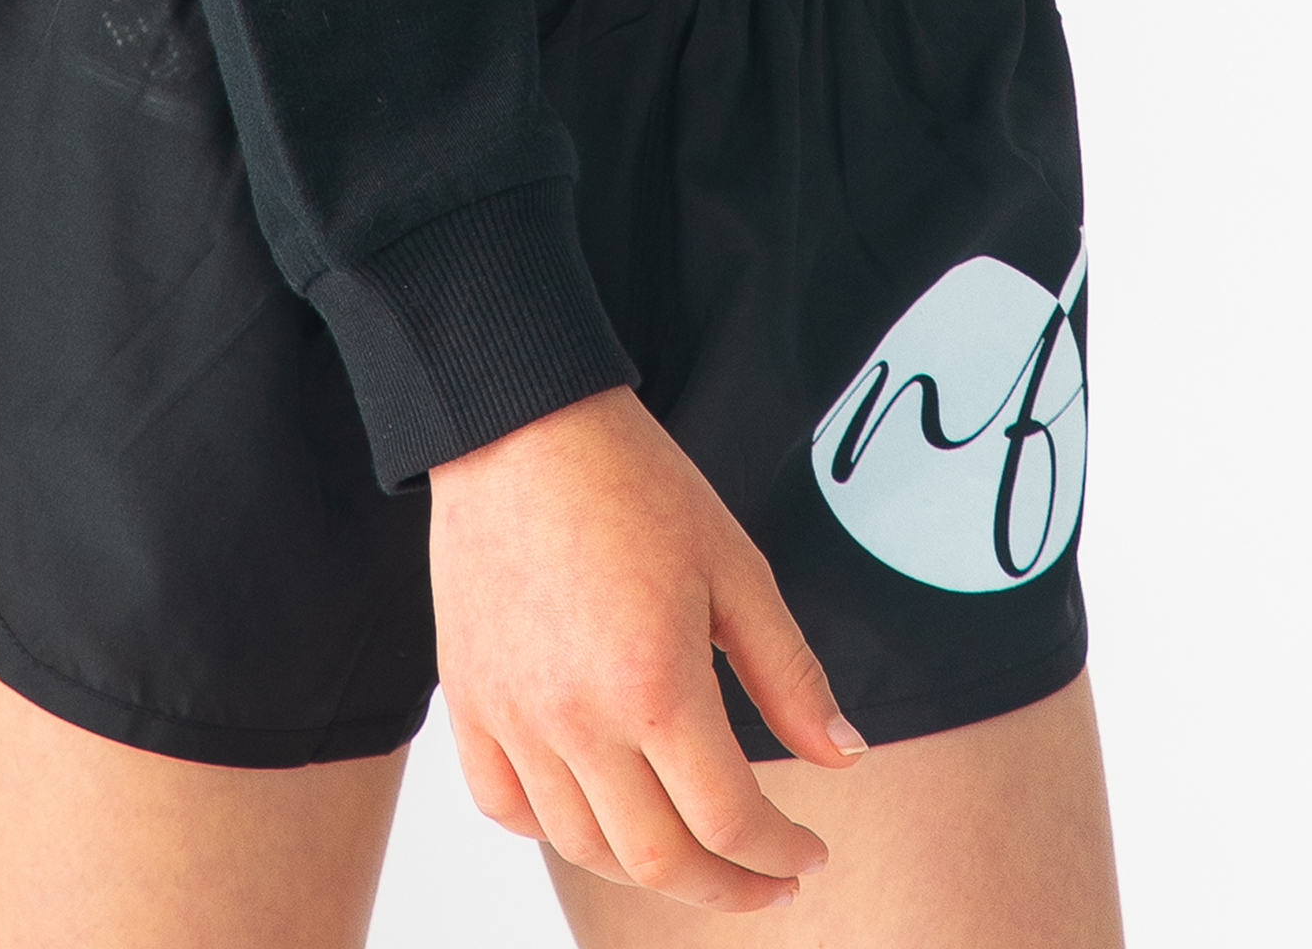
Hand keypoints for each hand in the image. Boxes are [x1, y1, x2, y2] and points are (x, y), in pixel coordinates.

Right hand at [430, 386, 864, 912]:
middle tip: (770, 879)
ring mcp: (513, 715)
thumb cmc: (632, 481)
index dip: (781, 854)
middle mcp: (576, 718)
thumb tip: (844, 757)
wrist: (519, 422)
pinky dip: (555, 830)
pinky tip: (599, 812)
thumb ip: (789, 674)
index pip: (729, 821)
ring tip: (696, 850)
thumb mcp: (735, 565)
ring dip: (651, 870)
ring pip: (583, 846)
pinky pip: (505, 806)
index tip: (809, 853)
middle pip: (659, 860)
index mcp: (653, 683)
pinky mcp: (467, 699)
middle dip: (729, 888)